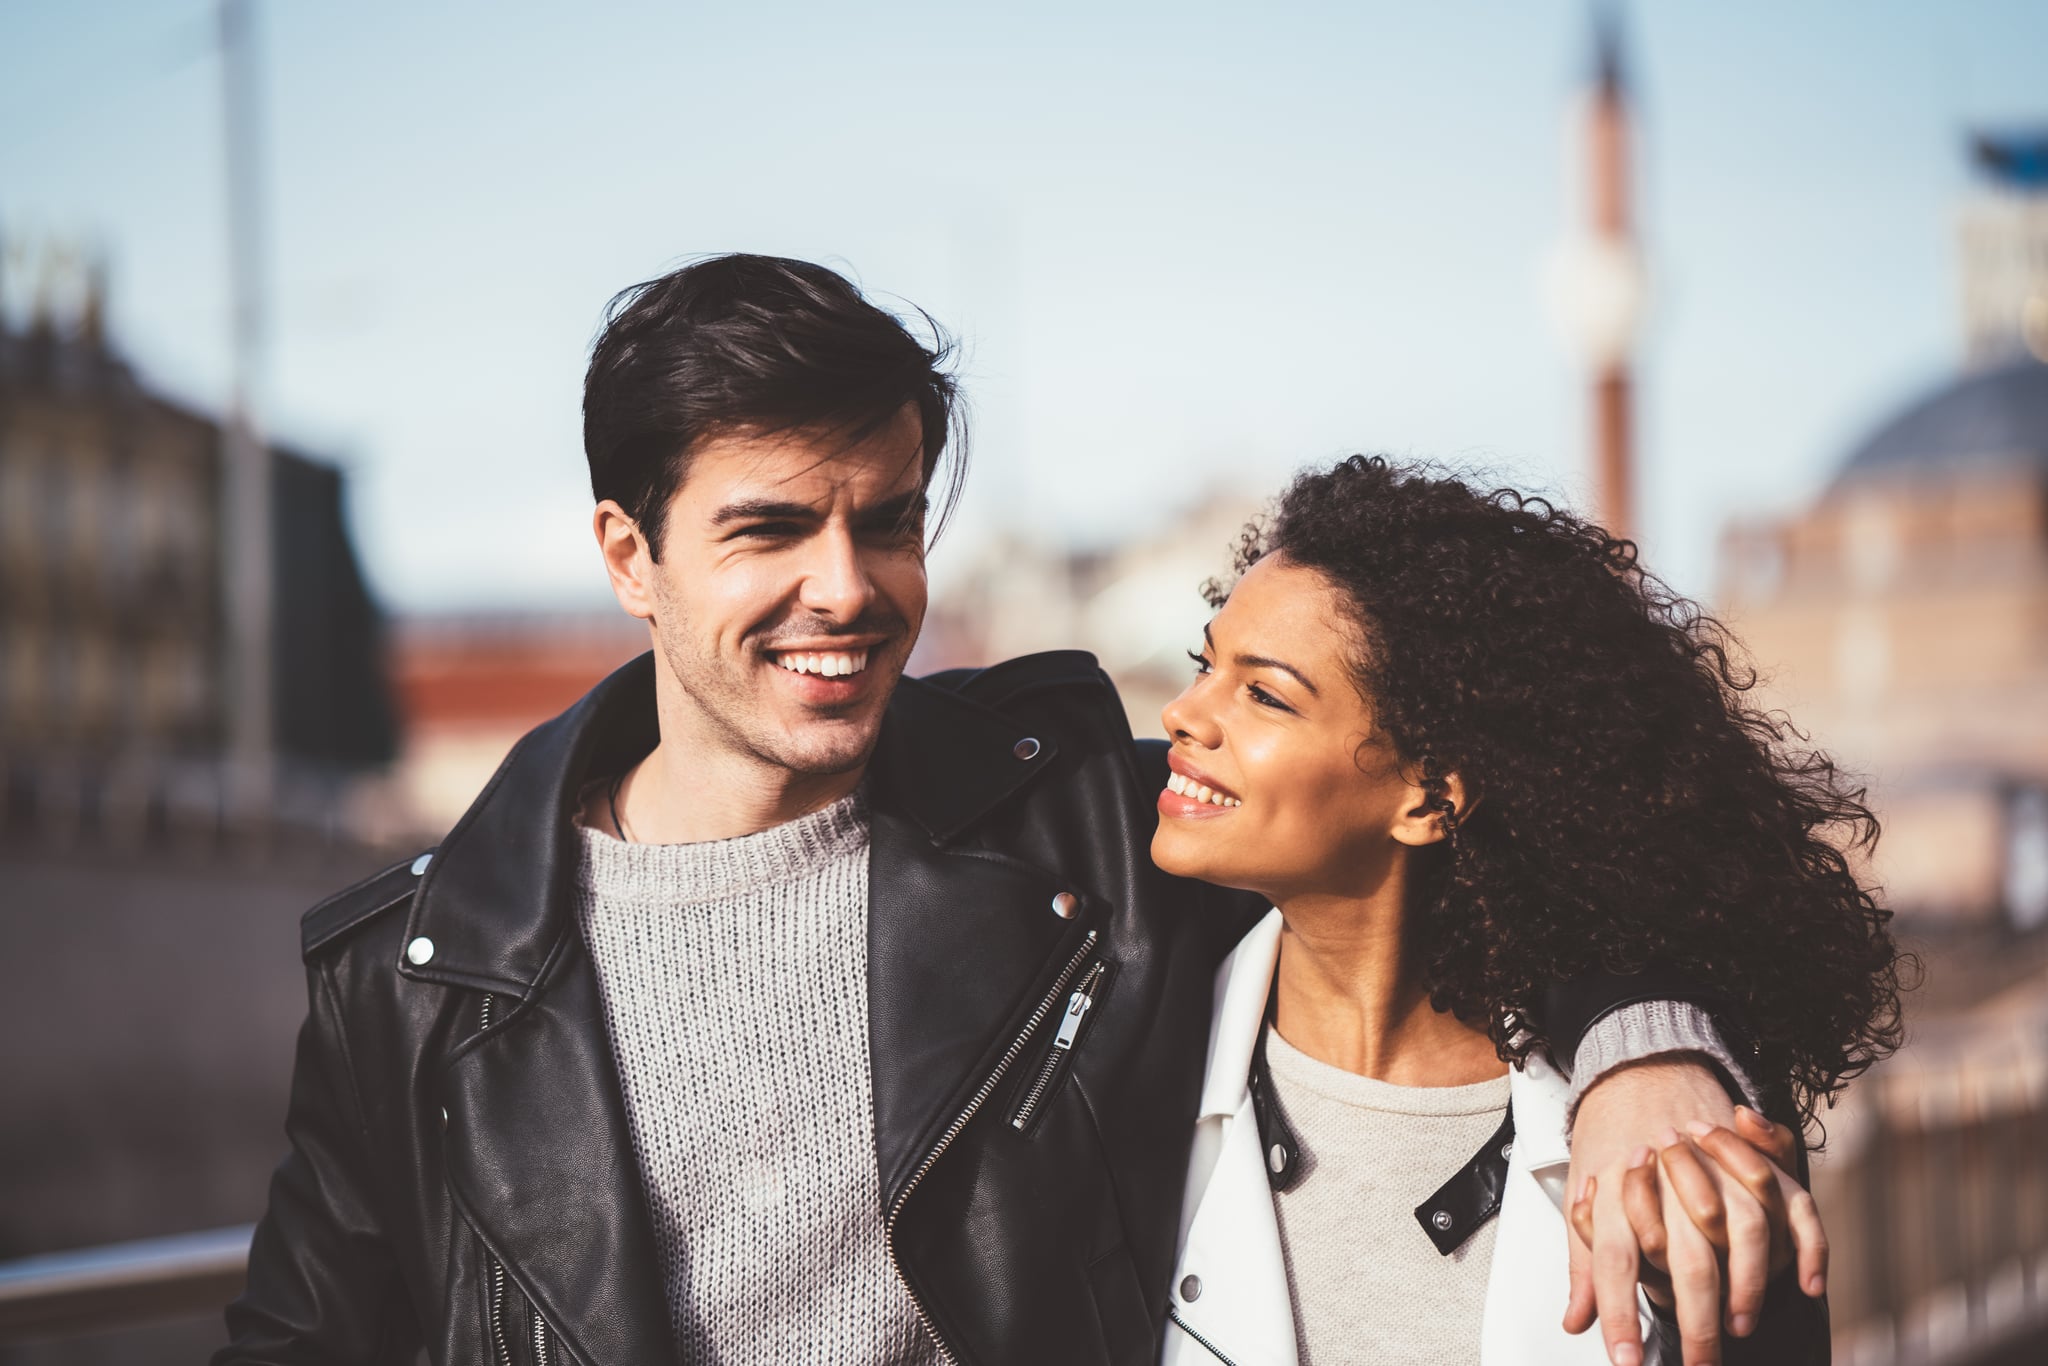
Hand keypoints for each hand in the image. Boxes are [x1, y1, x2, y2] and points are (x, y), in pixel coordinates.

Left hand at [1560, 1064, 1823, 1364]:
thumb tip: (1573, 1320)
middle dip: (1694, 1324)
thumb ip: (1586, 1260)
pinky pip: (1797, 1208)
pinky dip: (1809, 1248)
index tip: (1625, 1362)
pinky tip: (1809, 1285)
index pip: (1617, 1263)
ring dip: (1746, 1288)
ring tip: (1740, 1326)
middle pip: (1688, 1260)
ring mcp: (1724, 1170)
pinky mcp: (1764, 1166)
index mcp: (1622, 1191)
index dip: (1619, 1318)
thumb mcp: (1585, 1192)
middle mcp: (1676, 1180)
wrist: (1641, 1069)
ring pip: (1746, 1234)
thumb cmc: (1610, 1141)